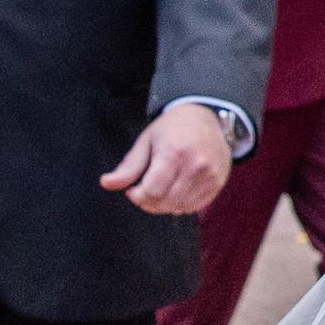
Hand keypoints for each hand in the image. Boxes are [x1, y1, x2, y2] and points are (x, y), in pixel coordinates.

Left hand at [101, 101, 233, 215]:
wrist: (206, 116)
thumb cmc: (172, 128)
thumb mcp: (146, 141)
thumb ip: (128, 167)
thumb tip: (106, 183)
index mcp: (174, 152)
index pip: (151, 191)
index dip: (137, 196)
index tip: (133, 190)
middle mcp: (195, 164)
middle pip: (165, 202)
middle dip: (149, 202)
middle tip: (145, 191)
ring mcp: (209, 175)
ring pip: (180, 207)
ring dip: (165, 206)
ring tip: (161, 191)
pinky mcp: (218, 182)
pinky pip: (195, 207)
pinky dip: (182, 205)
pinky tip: (176, 191)